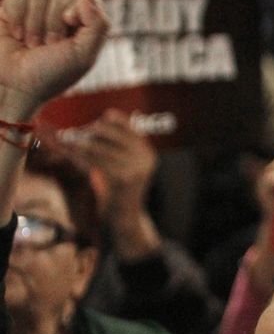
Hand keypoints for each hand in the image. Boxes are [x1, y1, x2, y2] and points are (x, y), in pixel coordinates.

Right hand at [0, 0, 107, 120]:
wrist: (14, 86)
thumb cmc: (51, 75)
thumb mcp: (83, 56)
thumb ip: (98, 25)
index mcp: (82, 25)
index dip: (76, 12)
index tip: (68, 31)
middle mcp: (60, 15)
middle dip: (54, 22)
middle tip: (48, 46)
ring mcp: (35, 10)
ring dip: (35, 23)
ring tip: (32, 45)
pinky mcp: (11, 9)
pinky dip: (16, 16)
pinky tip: (16, 35)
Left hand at [65, 109, 160, 258]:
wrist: (125, 216)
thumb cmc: (120, 188)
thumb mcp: (127, 164)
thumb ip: (120, 144)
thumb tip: (105, 117)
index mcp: (148, 152)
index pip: (128, 126)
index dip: (111, 119)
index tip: (97, 119)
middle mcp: (145, 158)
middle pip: (112, 133)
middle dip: (91, 130)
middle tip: (75, 132)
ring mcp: (135, 169)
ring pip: (100, 147)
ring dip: (79, 143)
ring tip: (66, 140)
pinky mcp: (122, 179)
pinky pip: (96, 161)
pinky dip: (79, 156)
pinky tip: (69, 153)